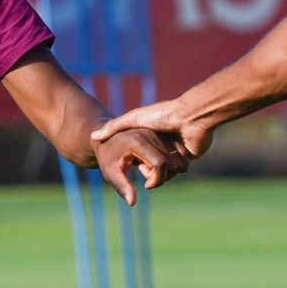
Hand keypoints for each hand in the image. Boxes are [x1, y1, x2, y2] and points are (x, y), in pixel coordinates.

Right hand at [91, 100, 213, 163]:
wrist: (192, 117)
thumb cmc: (163, 115)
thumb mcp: (134, 118)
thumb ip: (114, 126)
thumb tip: (93, 136)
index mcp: (150, 138)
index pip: (137, 157)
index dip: (136, 162)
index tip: (132, 162)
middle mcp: (162, 146)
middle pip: (151, 168)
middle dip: (149, 170)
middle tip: (148, 166)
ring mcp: (174, 152)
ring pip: (165, 172)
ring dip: (163, 172)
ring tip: (164, 165)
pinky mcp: (187, 157)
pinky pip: (179, 171)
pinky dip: (176, 171)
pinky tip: (175, 164)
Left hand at [92, 128, 187, 204]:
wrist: (108, 139)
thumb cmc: (107, 157)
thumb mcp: (110, 173)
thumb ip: (122, 187)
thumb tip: (132, 203)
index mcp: (138, 142)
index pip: (160, 164)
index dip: (157, 180)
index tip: (145, 185)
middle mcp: (152, 134)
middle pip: (172, 164)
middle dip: (161, 176)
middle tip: (143, 172)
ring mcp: (161, 134)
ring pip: (179, 160)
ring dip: (168, 170)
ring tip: (148, 165)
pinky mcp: (167, 135)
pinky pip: (182, 154)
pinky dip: (175, 164)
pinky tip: (158, 164)